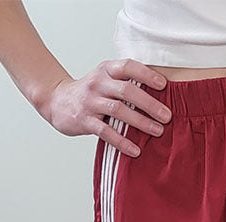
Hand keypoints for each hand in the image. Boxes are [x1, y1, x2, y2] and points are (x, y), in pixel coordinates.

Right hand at [42, 59, 171, 156]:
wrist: (57, 101)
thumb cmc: (90, 92)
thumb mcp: (105, 79)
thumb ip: (125, 82)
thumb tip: (160, 94)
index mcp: (106, 70)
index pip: (128, 66)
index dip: (146, 74)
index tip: (164, 85)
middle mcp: (98, 83)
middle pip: (126, 90)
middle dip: (149, 104)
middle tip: (167, 116)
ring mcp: (90, 102)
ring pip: (118, 110)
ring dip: (140, 122)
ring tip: (157, 131)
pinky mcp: (84, 121)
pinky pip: (106, 132)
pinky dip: (122, 142)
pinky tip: (135, 150)